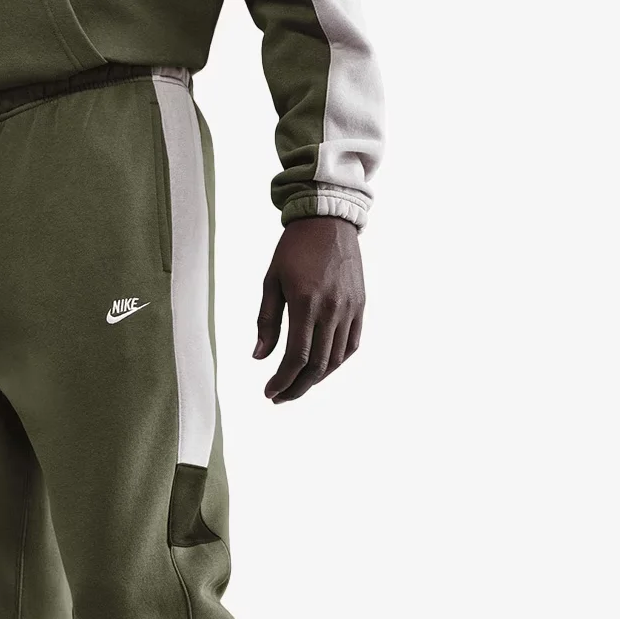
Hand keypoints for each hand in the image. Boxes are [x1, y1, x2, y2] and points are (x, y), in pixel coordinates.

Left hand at [253, 217, 364, 403]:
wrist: (329, 221)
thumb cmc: (294, 249)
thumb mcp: (271, 282)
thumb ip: (267, 321)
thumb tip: (259, 357)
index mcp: (306, 303)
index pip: (296, 357)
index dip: (282, 380)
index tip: (269, 393)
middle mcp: (332, 309)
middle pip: (316, 366)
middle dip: (296, 388)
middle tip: (279, 397)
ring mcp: (350, 309)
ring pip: (335, 360)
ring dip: (315, 380)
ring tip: (296, 386)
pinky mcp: (360, 306)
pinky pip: (351, 345)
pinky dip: (335, 363)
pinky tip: (319, 369)